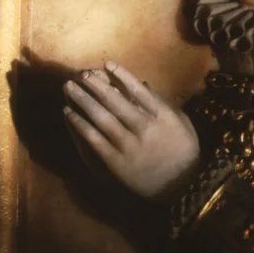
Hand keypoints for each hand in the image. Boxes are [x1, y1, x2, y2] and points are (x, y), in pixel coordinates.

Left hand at [63, 61, 200, 201]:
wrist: (184, 187)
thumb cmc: (185, 152)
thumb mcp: (182, 123)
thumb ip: (163, 103)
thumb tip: (141, 84)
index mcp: (163, 115)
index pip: (137, 89)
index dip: (120, 75)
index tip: (106, 64)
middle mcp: (145, 127)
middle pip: (114, 100)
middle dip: (95, 85)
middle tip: (80, 74)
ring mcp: (129, 145)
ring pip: (101, 117)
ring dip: (82, 100)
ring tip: (68, 87)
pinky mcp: (117, 162)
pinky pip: (94, 139)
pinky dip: (80, 124)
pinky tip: (69, 113)